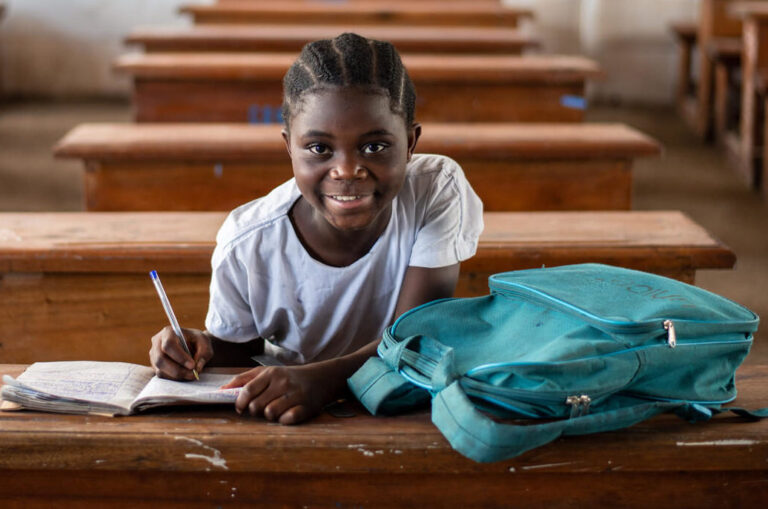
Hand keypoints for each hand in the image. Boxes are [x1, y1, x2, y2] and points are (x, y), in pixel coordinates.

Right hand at [150, 326, 213, 379]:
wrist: (193, 345)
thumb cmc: (198, 342)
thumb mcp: (205, 343)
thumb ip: (204, 353)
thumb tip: (196, 367)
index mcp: (168, 332)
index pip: (168, 345)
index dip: (179, 357)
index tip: (192, 365)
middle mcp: (157, 343)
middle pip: (160, 360)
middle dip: (178, 370)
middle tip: (193, 374)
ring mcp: (154, 355)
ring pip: (160, 370)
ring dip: (177, 376)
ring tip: (192, 374)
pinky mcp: (155, 366)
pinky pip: (162, 376)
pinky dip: (175, 378)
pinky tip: (185, 374)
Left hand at [221, 363, 341, 423]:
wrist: (320, 378)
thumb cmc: (287, 377)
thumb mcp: (266, 372)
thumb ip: (243, 380)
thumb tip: (221, 390)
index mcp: (271, 374)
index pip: (247, 392)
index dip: (240, 403)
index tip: (241, 408)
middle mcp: (283, 383)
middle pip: (256, 406)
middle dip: (256, 410)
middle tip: (262, 407)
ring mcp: (295, 395)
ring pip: (270, 413)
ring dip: (270, 415)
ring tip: (276, 409)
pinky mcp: (306, 407)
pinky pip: (287, 420)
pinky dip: (284, 420)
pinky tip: (288, 413)